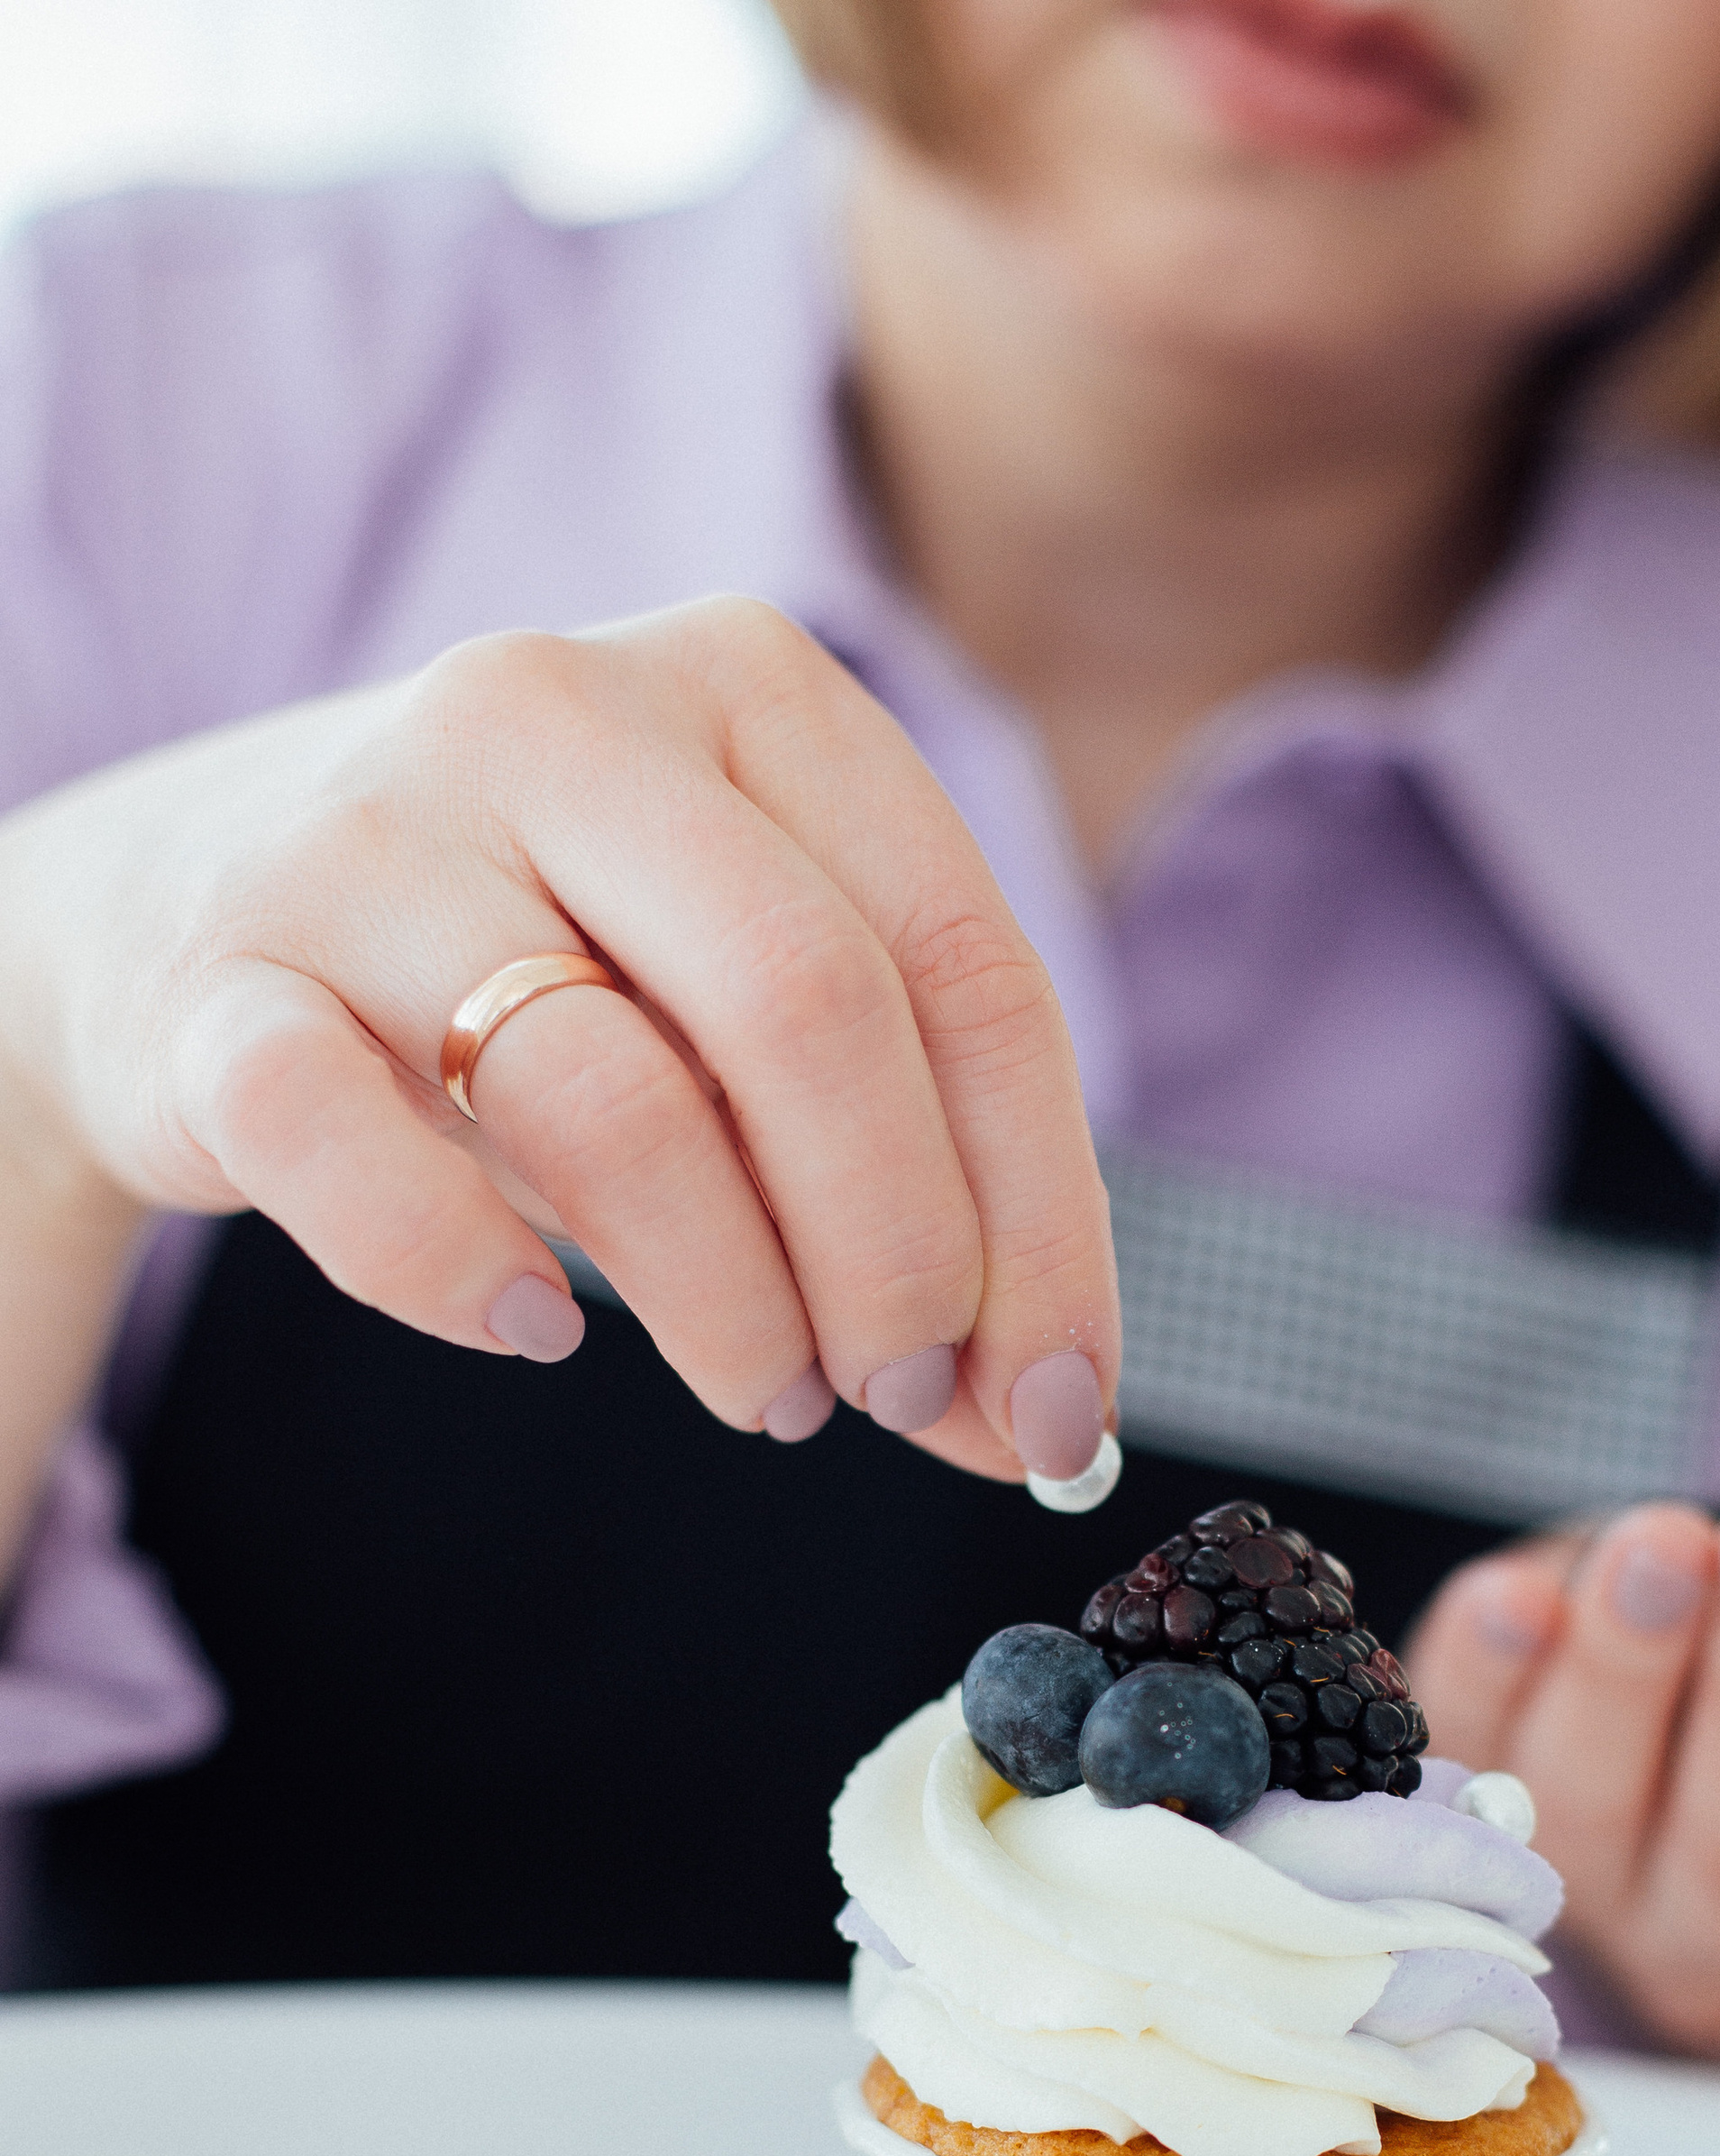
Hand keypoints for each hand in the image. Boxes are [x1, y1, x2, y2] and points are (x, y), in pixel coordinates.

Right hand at [0, 597, 1115, 1480]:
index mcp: (752, 690)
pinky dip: (466, 1278)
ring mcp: (370, 834)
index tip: (1062, 1410)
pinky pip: (356, 1155)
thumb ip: (904, 1181)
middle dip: (901, 1258)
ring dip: (729, 1306)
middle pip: (812, 1014)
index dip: (1045, 1221)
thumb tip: (1043, 1423)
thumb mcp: (739, 1025)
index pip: (969, 971)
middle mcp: (560, 713)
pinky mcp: (220, 978)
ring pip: (614, 1101)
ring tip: (760, 1387)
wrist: (180, 918)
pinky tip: (535, 1328)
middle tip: (899, 1396)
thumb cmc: (534, 974)